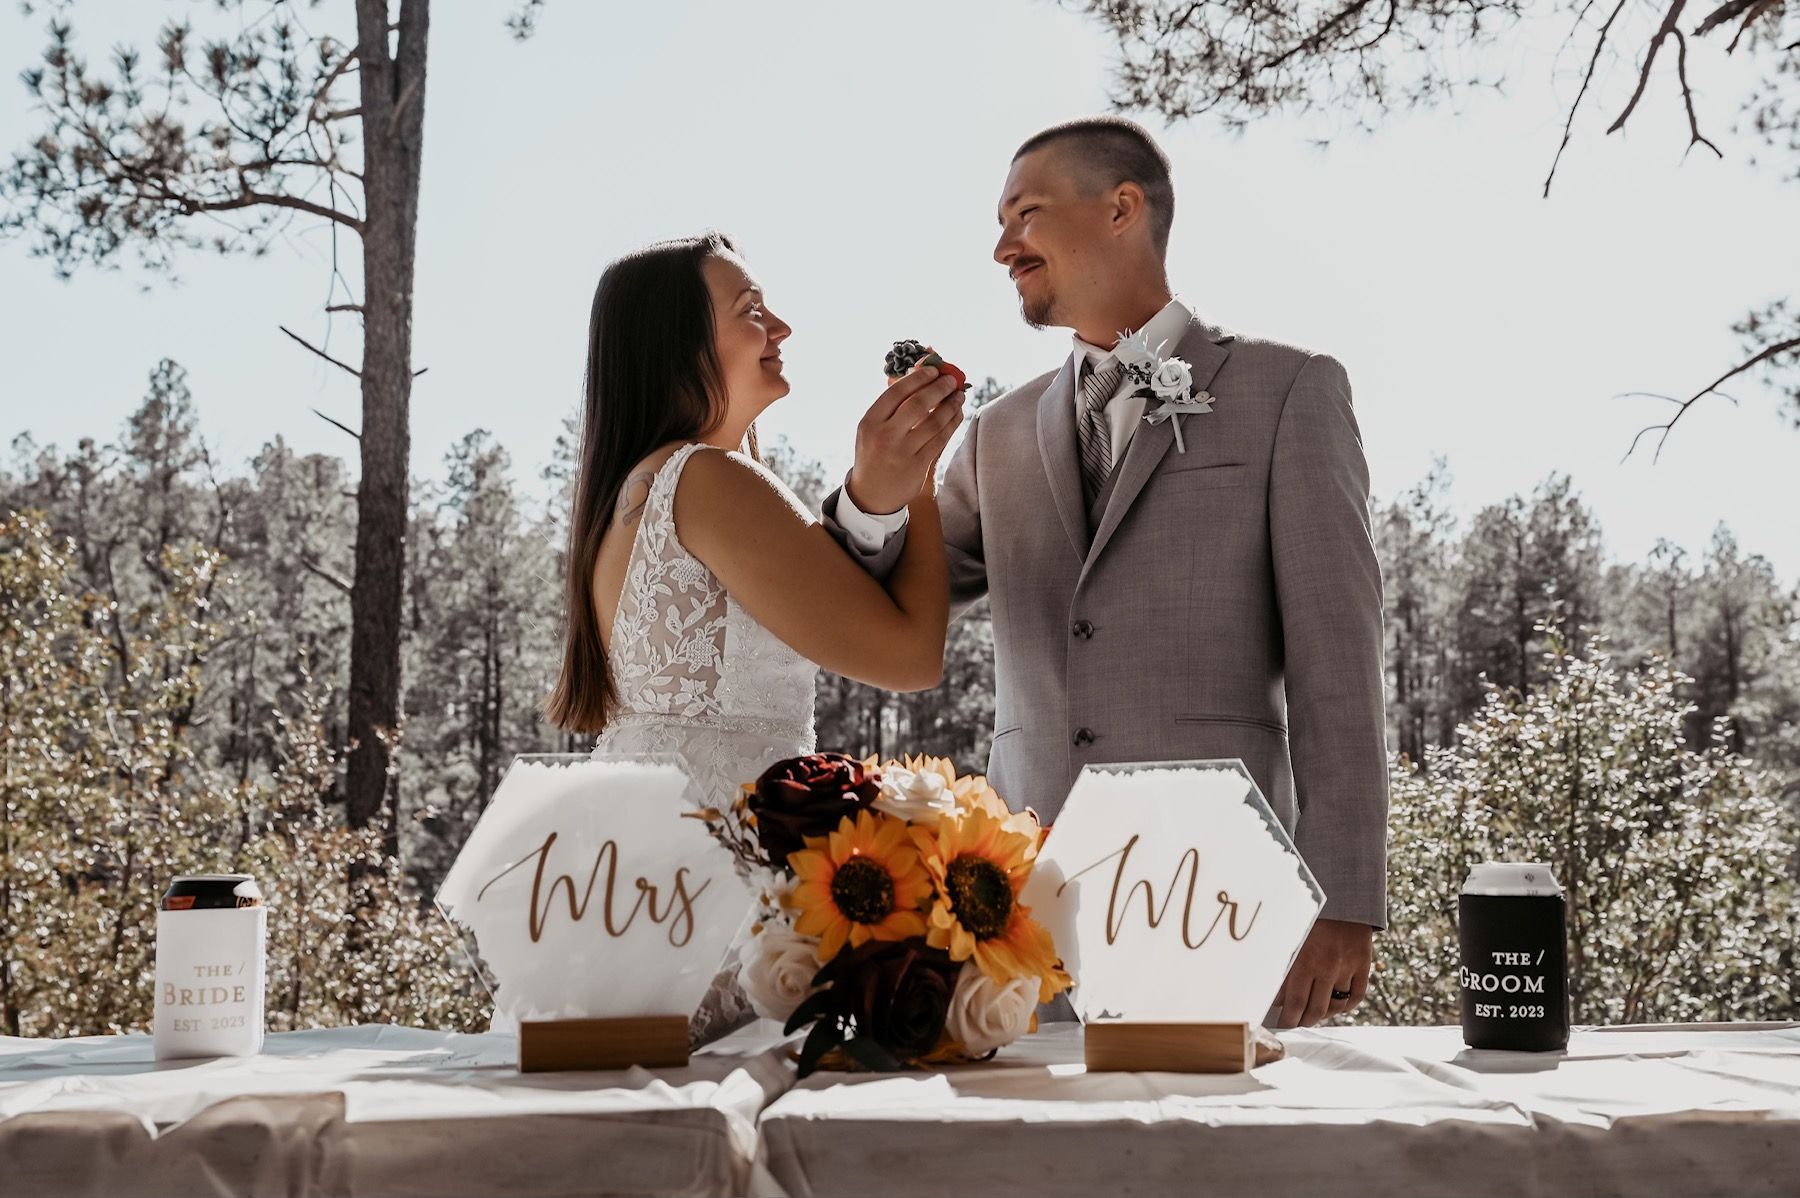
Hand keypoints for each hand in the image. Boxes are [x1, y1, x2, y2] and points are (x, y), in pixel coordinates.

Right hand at [846, 366, 964, 515]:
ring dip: (951, 405)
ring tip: (959, 395)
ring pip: (934, 422)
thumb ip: (891, 401)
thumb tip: (916, 369)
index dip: (919, 377)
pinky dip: (952, 423)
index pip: (897, 391)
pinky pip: (941, 439)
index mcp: (870, 421)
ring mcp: (902, 452)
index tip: (934, 369)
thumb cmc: (874, 451)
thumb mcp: (872, 427)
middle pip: (919, 404)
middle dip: (940, 387)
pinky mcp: (917, 466)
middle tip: (952, 379)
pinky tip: (958, 413)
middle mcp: (884, 436)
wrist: (871, 494)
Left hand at [1274, 918, 1371, 1028]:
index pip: (1296, 1003)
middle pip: (1316, 1009)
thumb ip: (1284, 968)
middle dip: (1303, 1020)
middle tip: (1295, 1022)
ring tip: (1312, 1014)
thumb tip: (1278, 999)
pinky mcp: (1364, 964)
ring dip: (1323, 1014)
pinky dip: (1344, 1006)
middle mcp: (1328, 966)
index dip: (1289, 1020)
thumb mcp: (1290, 938)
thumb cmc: (1309, 917)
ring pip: (1336, 1006)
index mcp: (1305, 959)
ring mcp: (1348, 967)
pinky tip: (1334, 1005)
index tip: (1283, 1024)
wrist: (1340, 894)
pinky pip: (1356, 997)